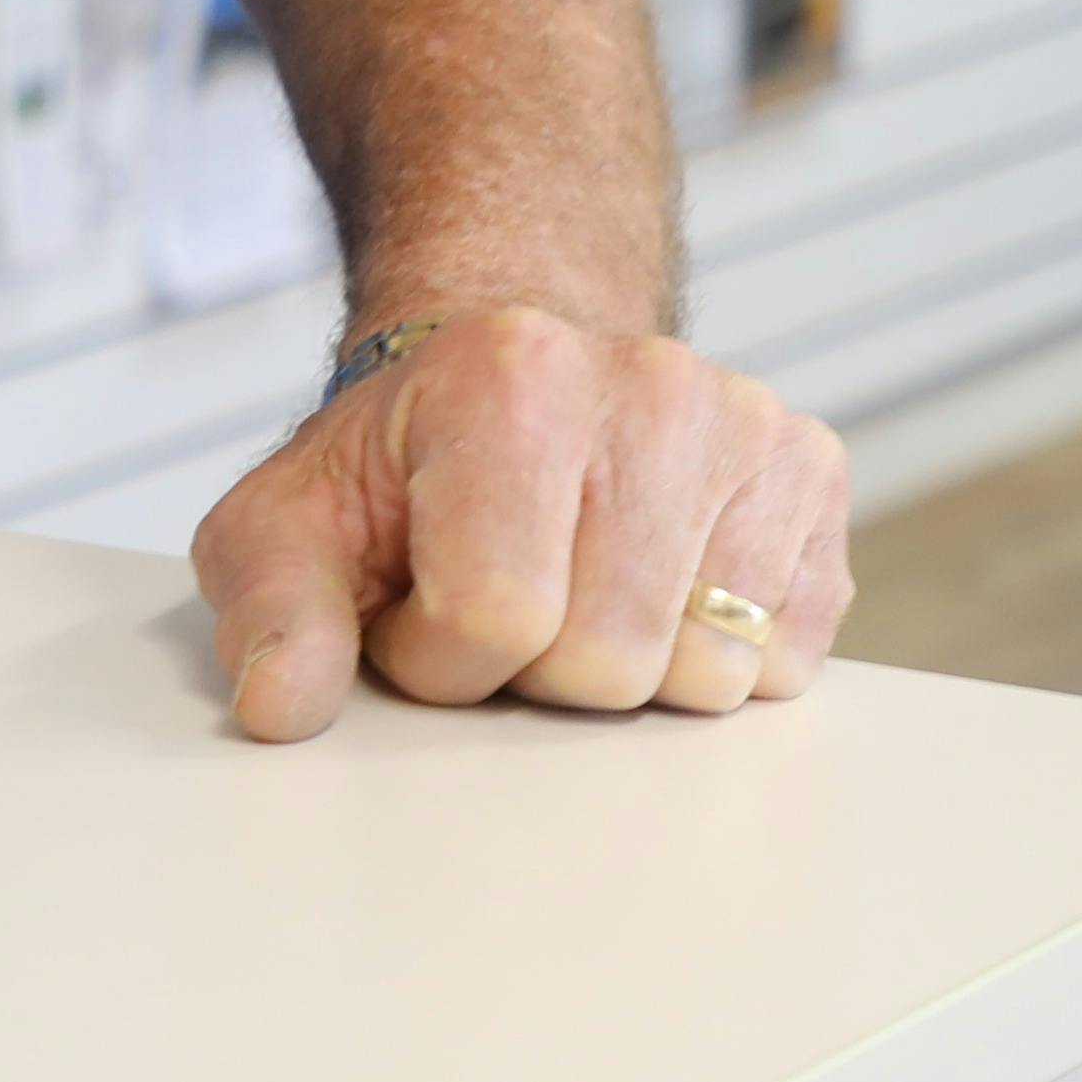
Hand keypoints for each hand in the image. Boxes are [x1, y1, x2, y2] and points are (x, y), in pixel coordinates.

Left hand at [187, 296, 852, 739]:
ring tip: (577, 592)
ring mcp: (744, 424)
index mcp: (508, 376)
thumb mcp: (292, 527)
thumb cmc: (403, 473)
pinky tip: (659, 591)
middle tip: (506, 602)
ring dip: (631, 672)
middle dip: (537, 670)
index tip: (417, 610)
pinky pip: (787, 658)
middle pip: (607, 657)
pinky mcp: (811, 474)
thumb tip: (280, 705)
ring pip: (706, 671)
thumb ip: (270, 612)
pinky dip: (716, 658)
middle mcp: (647, 381)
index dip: (440, 655)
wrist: (512, 388)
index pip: (495, 617)